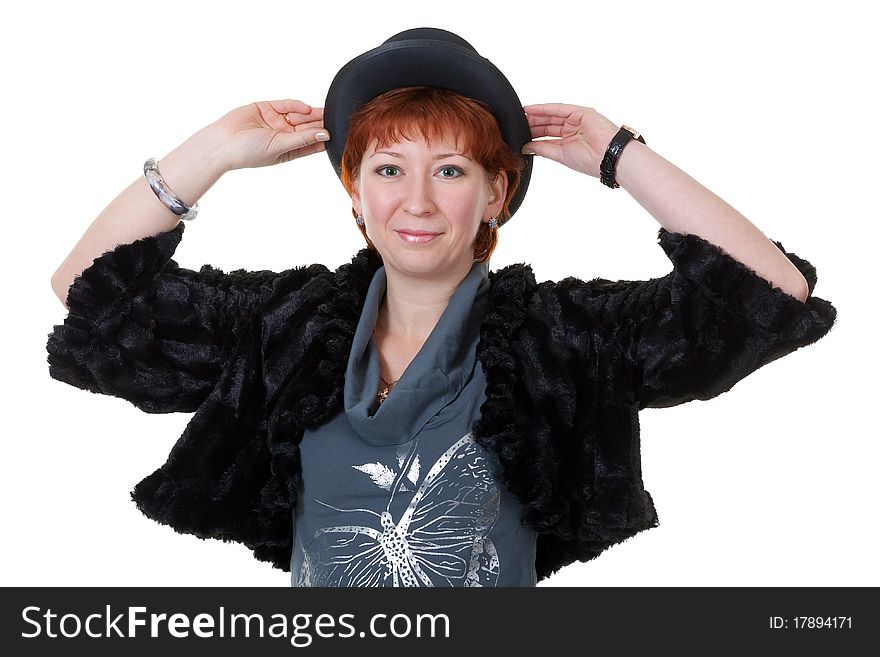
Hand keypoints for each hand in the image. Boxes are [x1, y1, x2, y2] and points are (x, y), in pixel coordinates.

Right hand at [211, 99, 328, 170]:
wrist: (222, 143)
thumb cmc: (249, 152)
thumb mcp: (280, 147)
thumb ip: (302, 139)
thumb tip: (324, 135)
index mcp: (289, 150)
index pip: (311, 144)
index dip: (323, 138)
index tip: (337, 133)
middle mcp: (283, 135)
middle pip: (307, 127)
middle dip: (320, 123)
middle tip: (335, 118)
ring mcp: (275, 121)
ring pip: (298, 116)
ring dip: (310, 114)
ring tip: (324, 112)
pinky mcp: (266, 108)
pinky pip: (284, 105)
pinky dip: (295, 105)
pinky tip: (306, 108)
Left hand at [521, 104, 619, 178]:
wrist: (608, 158)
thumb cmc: (590, 161)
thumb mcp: (560, 155)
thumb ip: (543, 149)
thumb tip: (526, 147)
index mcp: (570, 142)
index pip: (547, 137)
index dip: (533, 135)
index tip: (519, 135)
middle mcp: (574, 130)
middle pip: (548, 125)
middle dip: (533, 124)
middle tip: (517, 124)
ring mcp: (578, 120)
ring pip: (552, 116)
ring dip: (536, 115)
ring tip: (521, 115)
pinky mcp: (581, 112)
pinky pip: (559, 109)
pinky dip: (545, 108)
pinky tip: (531, 109)